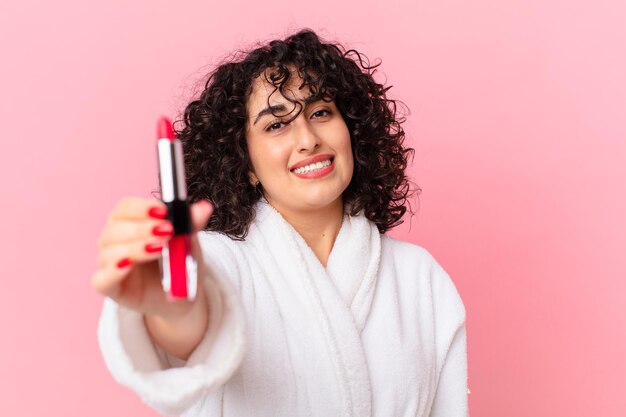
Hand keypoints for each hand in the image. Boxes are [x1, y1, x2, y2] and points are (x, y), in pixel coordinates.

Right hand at [92, 196, 213, 318]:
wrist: (181, 294)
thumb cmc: (178, 261)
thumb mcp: (188, 240)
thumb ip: (191, 224)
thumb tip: (205, 207)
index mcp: (129, 221)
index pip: (125, 208)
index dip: (141, 208)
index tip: (163, 211)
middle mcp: (114, 240)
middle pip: (116, 228)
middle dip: (142, 228)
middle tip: (167, 231)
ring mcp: (109, 263)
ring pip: (111, 251)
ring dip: (136, 248)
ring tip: (160, 248)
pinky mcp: (110, 287)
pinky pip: (102, 278)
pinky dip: (113, 271)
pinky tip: (128, 264)